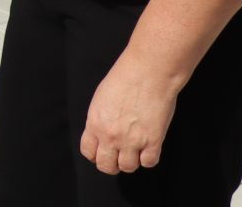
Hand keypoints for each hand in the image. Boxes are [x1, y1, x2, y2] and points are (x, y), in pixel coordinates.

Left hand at [81, 51, 178, 174]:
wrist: (147, 73)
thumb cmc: (123, 79)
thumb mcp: (100, 99)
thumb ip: (99, 119)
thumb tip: (100, 132)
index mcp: (95, 124)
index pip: (88, 152)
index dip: (96, 154)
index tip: (103, 152)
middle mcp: (110, 135)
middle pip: (106, 166)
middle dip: (112, 164)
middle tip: (119, 156)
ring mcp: (132, 140)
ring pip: (128, 167)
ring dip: (132, 161)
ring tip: (136, 150)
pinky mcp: (153, 141)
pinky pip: (149, 163)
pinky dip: (149, 158)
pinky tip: (149, 147)